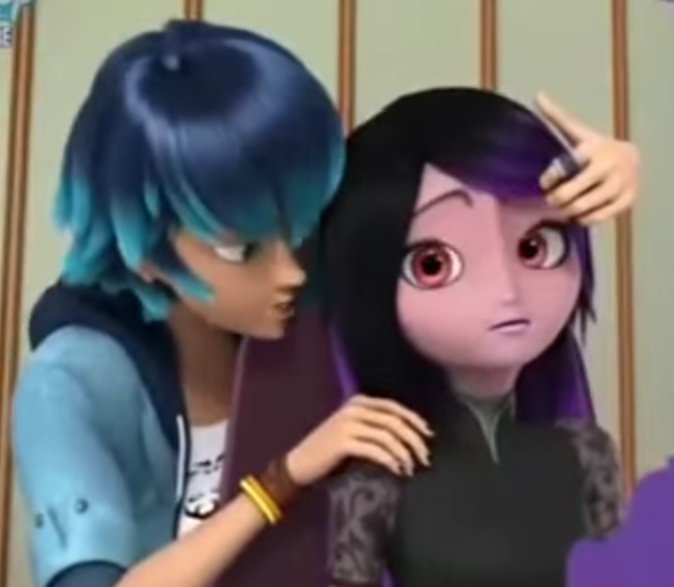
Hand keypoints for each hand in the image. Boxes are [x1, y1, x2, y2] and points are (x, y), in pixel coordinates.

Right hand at [285, 394, 432, 485]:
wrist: (299, 465)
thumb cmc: (329, 452)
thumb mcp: (352, 432)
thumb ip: (374, 427)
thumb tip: (409, 436)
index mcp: (357, 402)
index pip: (393, 407)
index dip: (413, 420)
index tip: (428, 435)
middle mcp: (353, 409)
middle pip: (394, 421)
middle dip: (414, 439)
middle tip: (425, 457)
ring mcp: (347, 424)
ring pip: (387, 436)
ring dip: (404, 453)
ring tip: (411, 467)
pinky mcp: (343, 442)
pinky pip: (375, 450)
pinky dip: (390, 460)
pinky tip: (397, 470)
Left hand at [536, 91, 639, 224]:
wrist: (631, 160)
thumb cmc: (596, 148)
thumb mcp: (578, 132)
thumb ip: (558, 118)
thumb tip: (538, 95)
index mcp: (593, 149)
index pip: (566, 166)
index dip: (551, 177)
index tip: (544, 181)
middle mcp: (607, 167)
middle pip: (571, 193)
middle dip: (556, 199)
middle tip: (552, 199)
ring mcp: (618, 185)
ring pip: (582, 207)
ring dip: (567, 210)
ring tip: (563, 207)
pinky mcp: (626, 200)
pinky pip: (598, 217)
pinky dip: (584, 218)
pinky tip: (578, 213)